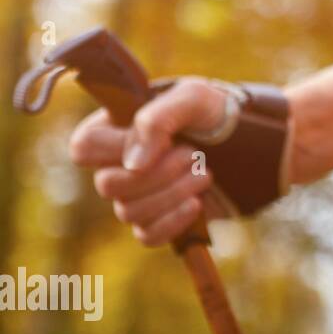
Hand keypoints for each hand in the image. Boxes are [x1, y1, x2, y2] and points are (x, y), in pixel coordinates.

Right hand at [68, 78, 230, 246]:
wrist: (246, 138)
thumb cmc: (212, 110)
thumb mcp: (191, 97)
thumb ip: (156, 120)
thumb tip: (133, 165)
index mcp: (114, 129)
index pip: (85, 147)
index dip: (119, 148)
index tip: (164, 139)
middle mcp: (118, 165)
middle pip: (108, 185)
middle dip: (157, 173)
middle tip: (193, 155)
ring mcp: (136, 195)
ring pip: (129, 212)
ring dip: (173, 193)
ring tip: (205, 173)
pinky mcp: (158, 218)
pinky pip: (147, 236)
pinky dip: (173, 222)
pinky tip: (197, 203)